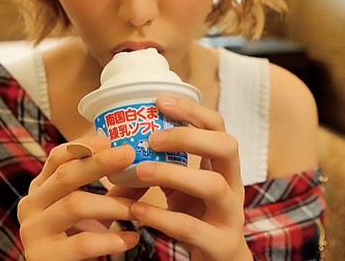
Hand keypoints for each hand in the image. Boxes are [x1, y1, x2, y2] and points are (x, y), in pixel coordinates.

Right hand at [17, 136, 139, 260]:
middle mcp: (30, 205)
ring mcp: (32, 231)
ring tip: (137, 210)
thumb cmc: (78, 241)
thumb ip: (117, 192)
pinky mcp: (42, 256)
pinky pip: (81, 243)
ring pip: (74, 205)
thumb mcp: (95, 212)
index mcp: (40, 188)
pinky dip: (110, 240)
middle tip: (129, 154)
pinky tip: (131, 239)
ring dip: (112, 205)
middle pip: (65, 175)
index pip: (57, 158)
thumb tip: (147, 170)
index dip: (82, 146)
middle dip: (99, 163)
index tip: (109, 140)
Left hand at [129, 96, 253, 260]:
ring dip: (173, 174)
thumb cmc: (195, 218)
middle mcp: (232, 185)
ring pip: (212, 186)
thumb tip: (112, 150)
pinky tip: (137, 211)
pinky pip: (192, 227)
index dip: (192, 111)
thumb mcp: (178, 189)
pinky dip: (162, 216)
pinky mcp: (220, 244)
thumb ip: (154, 168)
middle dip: (189, 137)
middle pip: (226, 147)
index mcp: (222, 166)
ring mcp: (230, 215)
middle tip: (153, 138)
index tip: (160, 101)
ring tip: (140, 170)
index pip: (217, 126)